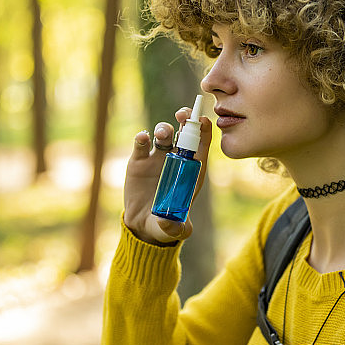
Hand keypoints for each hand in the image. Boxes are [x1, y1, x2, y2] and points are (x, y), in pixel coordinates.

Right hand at [122, 107, 211, 244]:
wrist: (143, 225)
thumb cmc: (167, 225)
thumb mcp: (174, 229)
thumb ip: (176, 228)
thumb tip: (169, 224)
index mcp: (192, 171)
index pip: (202, 146)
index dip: (205, 131)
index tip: (203, 120)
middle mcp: (177, 160)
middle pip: (185, 133)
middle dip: (186, 120)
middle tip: (183, 115)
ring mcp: (158, 158)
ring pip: (164, 134)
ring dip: (164, 129)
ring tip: (163, 135)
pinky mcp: (139, 161)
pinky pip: (142, 144)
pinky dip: (143, 138)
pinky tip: (143, 139)